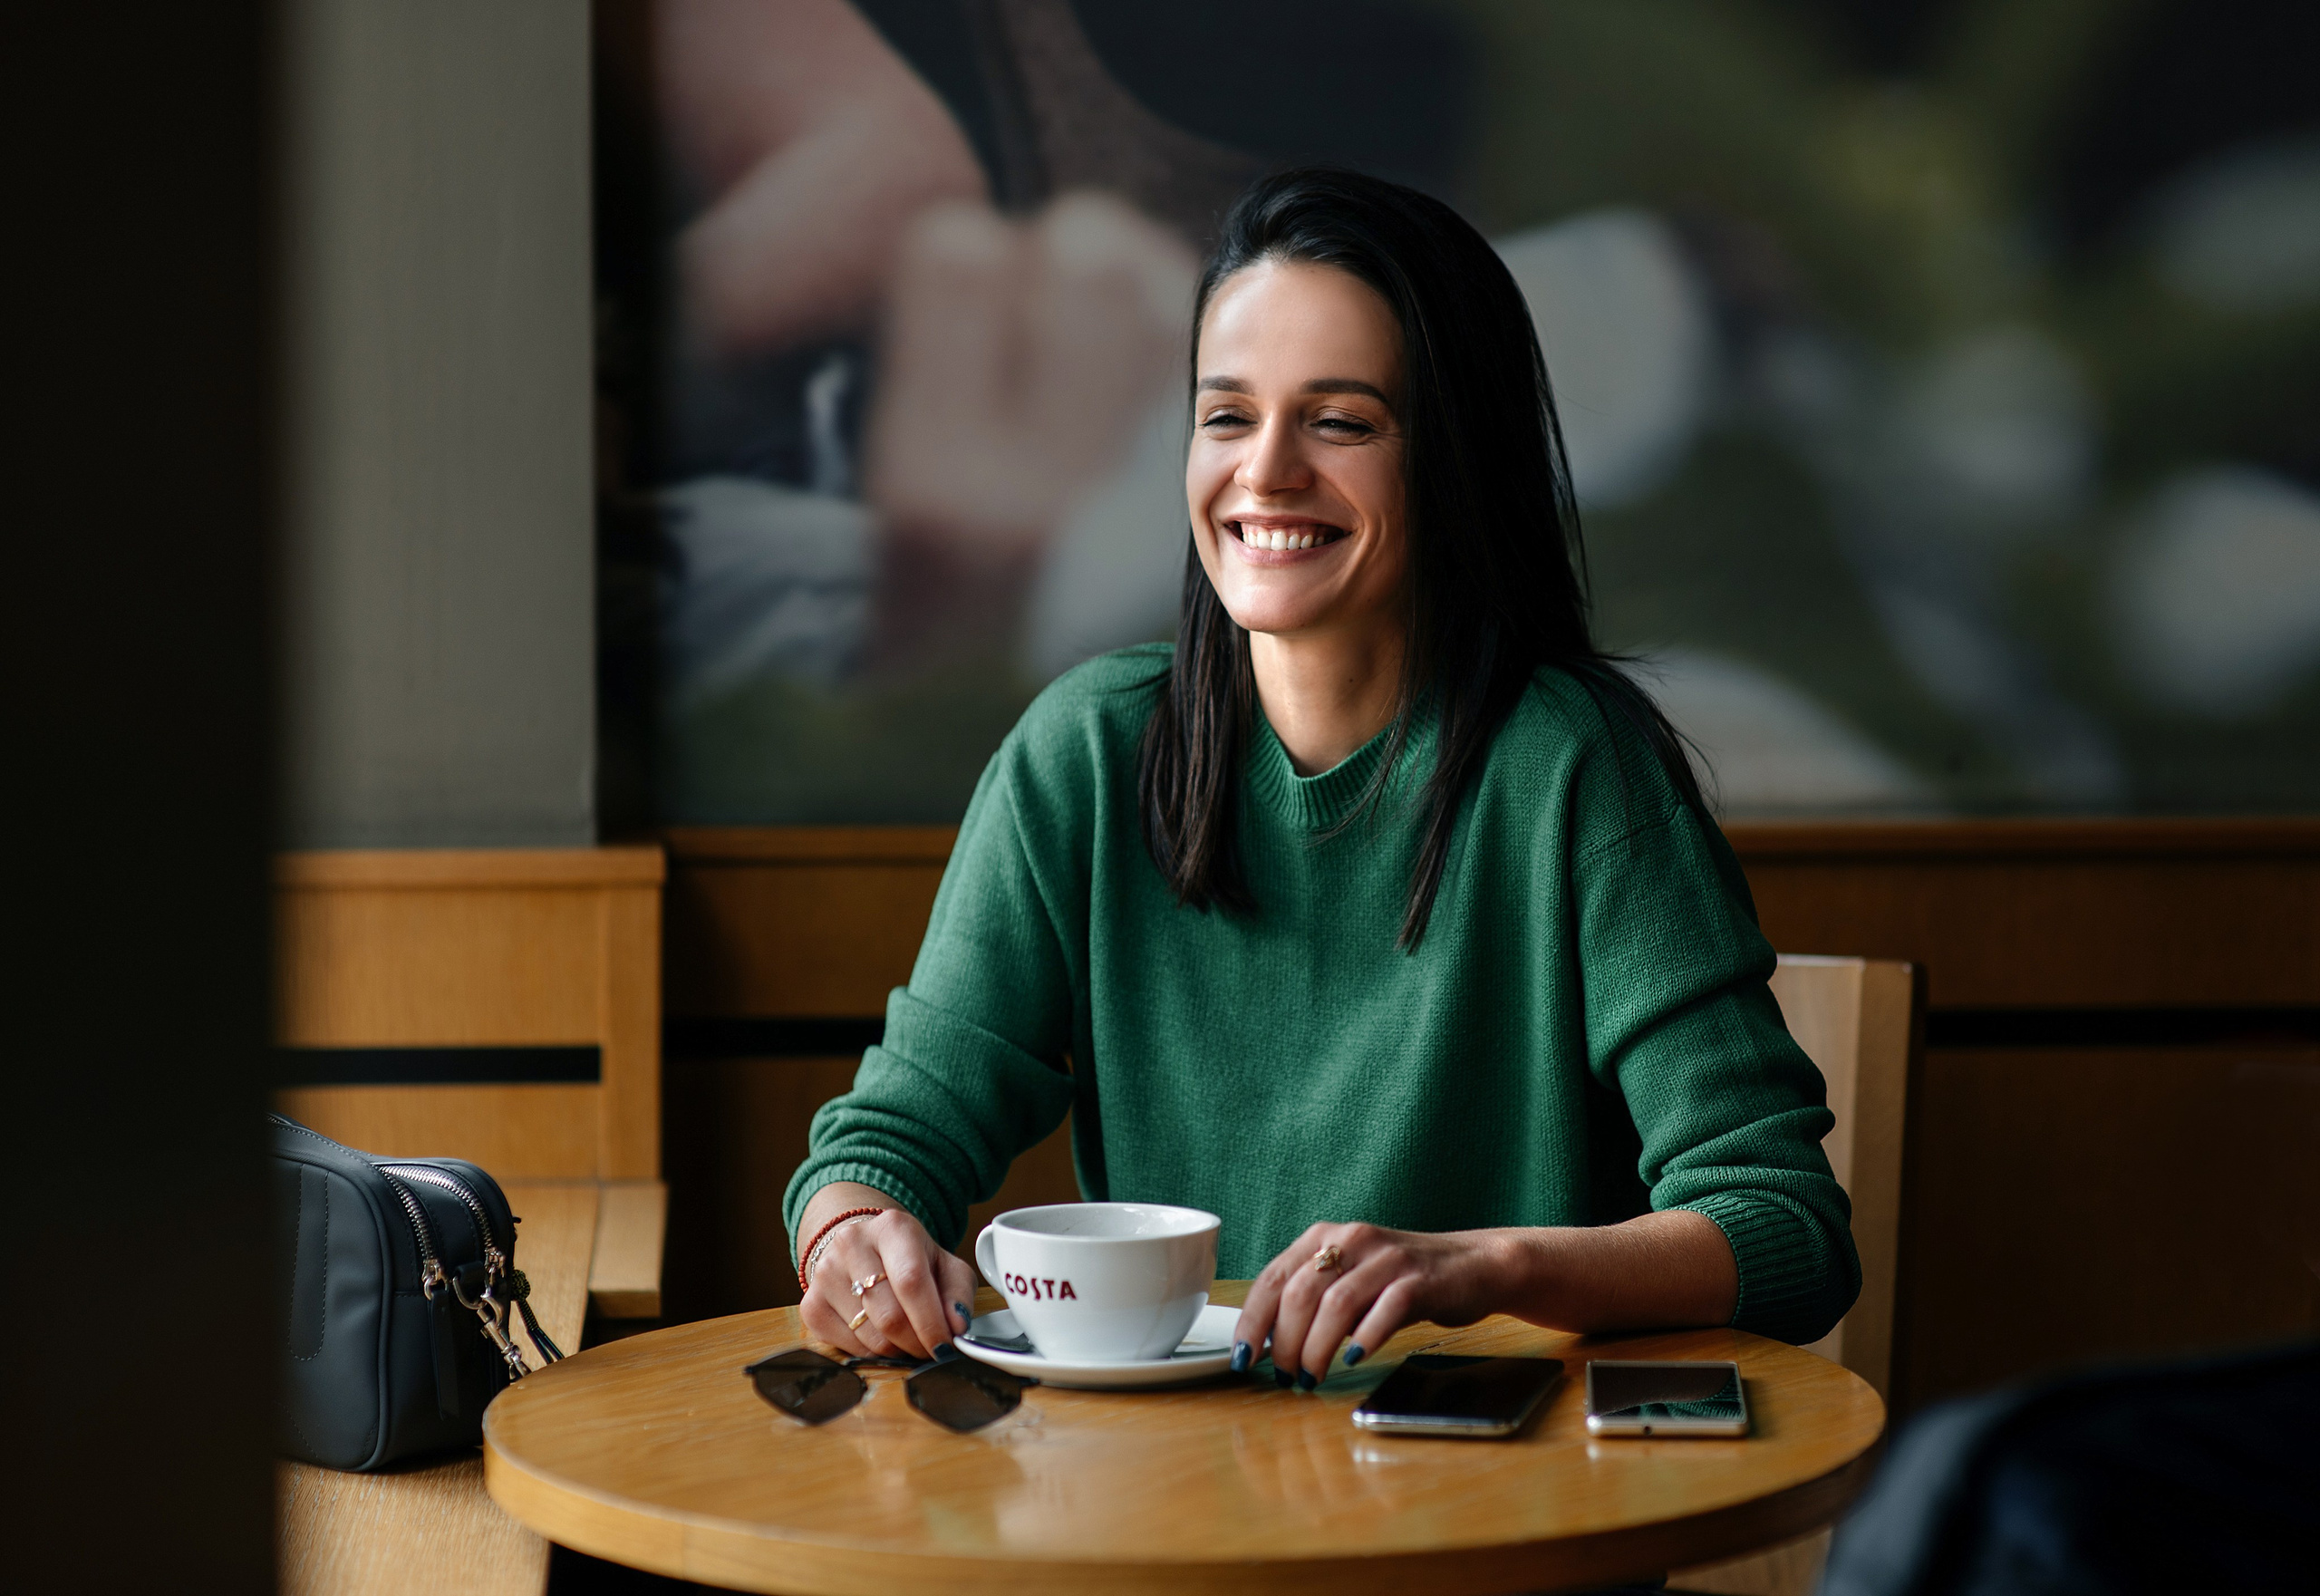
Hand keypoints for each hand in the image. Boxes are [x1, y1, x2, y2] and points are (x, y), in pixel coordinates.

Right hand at [798, 1195, 978, 1360]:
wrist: (863, 1249)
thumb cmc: (910, 1260)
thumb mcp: (944, 1266)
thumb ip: (957, 1293)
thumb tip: (957, 1325)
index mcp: (892, 1227)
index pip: (911, 1282)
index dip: (931, 1322)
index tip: (946, 1346)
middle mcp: (852, 1243)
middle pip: (889, 1315)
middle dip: (917, 1343)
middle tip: (931, 1349)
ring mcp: (825, 1273)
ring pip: (870, 1336)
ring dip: (897, 1350)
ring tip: (908, 1339)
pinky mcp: (810, 1305)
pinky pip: (848, 1347)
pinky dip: (872, 1352)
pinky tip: (881, 1335)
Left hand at [1233, 1211, 1741, 1384]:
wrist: (1482, 1267)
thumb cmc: (1408, 1281)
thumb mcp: (1353, 1282)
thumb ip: (1313, 1300)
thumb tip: (1266, 1347)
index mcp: (1326, 1238)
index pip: (1272, 1278)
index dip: (1252, 1322)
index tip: (1244, 1360)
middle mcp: (1352, 1239)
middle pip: (1299, 1292)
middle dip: (1284, 1342)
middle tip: (1286, 1378)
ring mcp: (1389, 1257)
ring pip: (1336, 1300)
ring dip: (1317, 1346)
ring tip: (1312, 1378)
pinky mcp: (1422, 1278)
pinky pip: (1387, 1307)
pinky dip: (1365, 1334)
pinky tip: (1353, 1359)